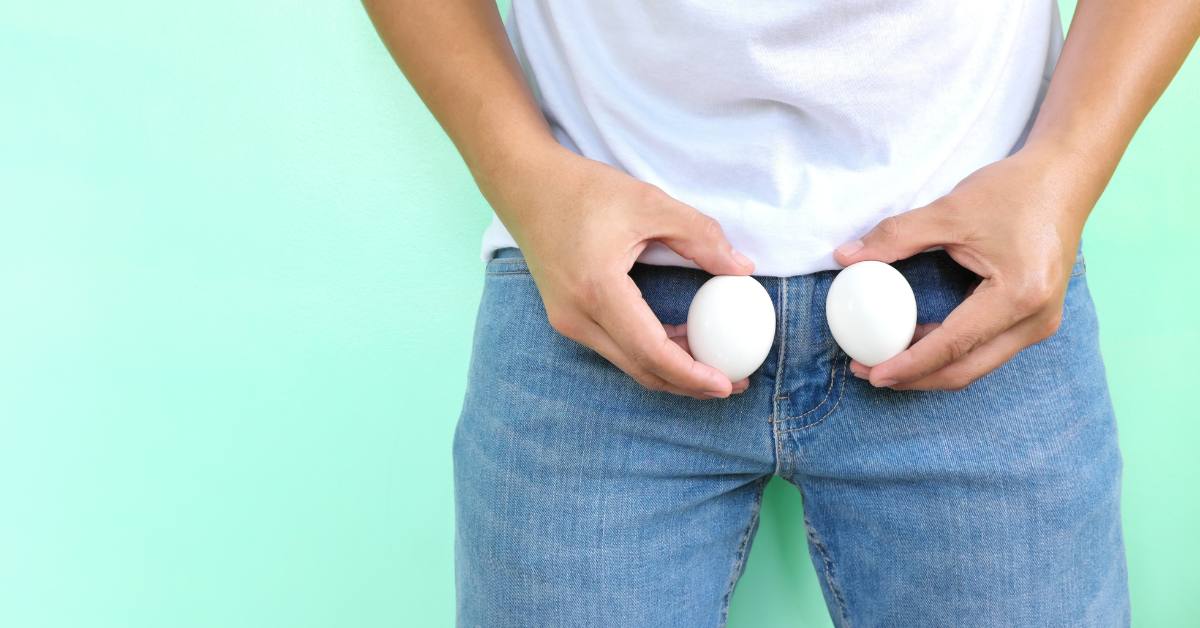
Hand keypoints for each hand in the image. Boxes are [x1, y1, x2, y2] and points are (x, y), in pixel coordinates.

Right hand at [485, 145, 754, 399]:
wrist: (526, 186)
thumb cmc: (584, 190)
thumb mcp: (651, 203)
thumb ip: (701, 236)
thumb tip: (742, 268)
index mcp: (597, 289)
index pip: (651, 351)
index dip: (692, 374)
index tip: (728, 382)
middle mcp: (577, 316)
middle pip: (641, 369)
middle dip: (689, 385)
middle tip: (732, 383)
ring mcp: (567, 321)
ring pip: (628, 364)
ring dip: (670, 371)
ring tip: (713, 367)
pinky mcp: (566, 318)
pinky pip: (615, 349)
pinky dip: (650, 354)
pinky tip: (681, 343)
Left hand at [832, 147, 1094, 390]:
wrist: (1064, 177)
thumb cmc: (1013, 191)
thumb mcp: (949, 210)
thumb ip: (894, 236)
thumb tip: (844, 257)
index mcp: (1019, 295)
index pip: (954, 345)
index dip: (909, 364)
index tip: (872, 372)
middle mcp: (1036, 319)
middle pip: (967, 369)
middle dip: (915, 377)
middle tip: (869, 373)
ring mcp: (1041, 323)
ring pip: (977, 365)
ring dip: (931, 369)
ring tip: (885, 361)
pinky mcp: (1035, 319)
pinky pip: (987, 349)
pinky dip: (950, 353)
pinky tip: (915, 340)